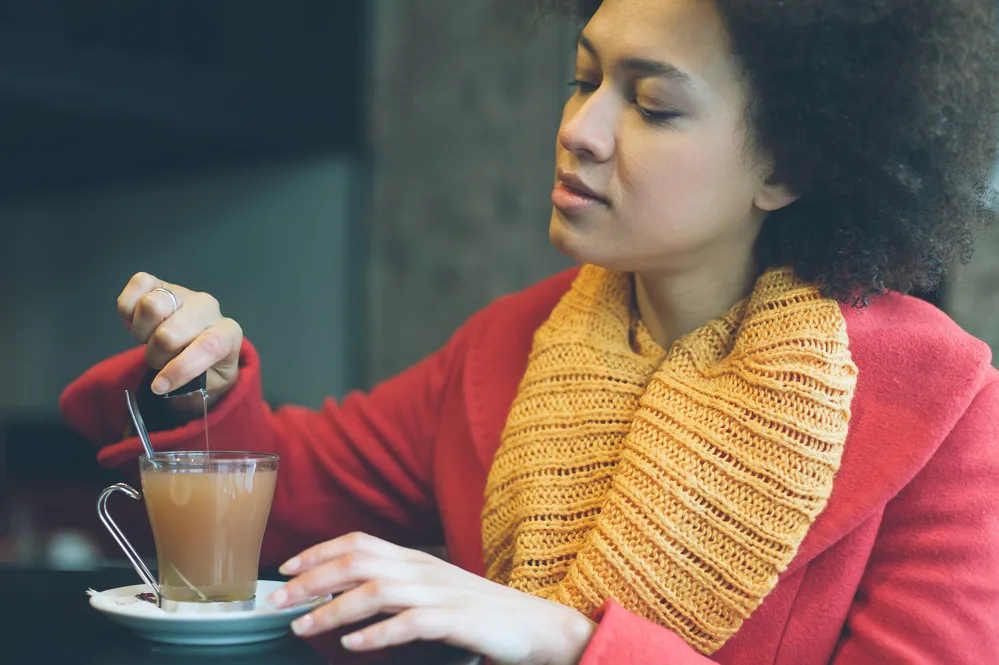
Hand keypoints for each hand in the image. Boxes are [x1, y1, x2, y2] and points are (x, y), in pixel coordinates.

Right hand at [116, 272, 241, 403]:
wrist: (197, 347)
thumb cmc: (205, 368)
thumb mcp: (209, 382)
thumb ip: (193, 382)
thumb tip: (162, 382)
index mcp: (228, 332)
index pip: (208, 346)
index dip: (181, 369)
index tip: (160, 387)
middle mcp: (208, 307)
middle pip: (168, 333)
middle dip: (157, 356)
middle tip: (162, 359)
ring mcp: (184, 292)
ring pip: (150, 307)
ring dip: (143, 333)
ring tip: (151, 340)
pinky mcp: (159, 283)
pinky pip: (137, 285)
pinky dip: (130, 310)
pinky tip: (140, 324)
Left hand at [269, 532, 597, 664]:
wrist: (537, 626)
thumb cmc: (481, 613)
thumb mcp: (435, 590)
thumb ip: (398, 587)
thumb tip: (350, 594)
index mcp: (416, 559)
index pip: (358, 542)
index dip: (318, 551)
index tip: (284, 568)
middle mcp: (423, 569)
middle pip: (358, 561)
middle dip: (310, 579)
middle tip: (275, 601)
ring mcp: (440, 593)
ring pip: (376, 589)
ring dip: (332, 607)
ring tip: (302, 626)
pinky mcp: (457, 620)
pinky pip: (410, 623)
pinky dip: (377, 633)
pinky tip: (352, 644)